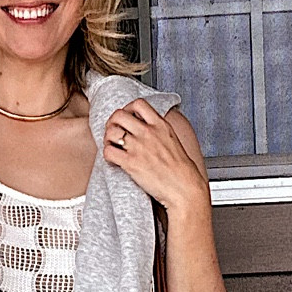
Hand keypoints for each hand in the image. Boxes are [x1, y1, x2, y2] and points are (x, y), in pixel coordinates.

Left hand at [102, 99, 208, 214]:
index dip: (127, 109)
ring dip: (108, 139)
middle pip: (119, 115)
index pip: (138, 104)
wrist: (184, 188)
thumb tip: (145, 126)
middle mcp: (148, 132)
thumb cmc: (181, 170)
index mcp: (160, 125)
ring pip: (111, 132)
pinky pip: (109, 151)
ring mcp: (139, 147)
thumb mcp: (173, 140)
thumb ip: (158, 130)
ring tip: (113, 146)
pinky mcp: (131, 163)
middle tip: (114, 132)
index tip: (126, 118)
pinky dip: (107, 154)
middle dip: (112, 123)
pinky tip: (114, 159)